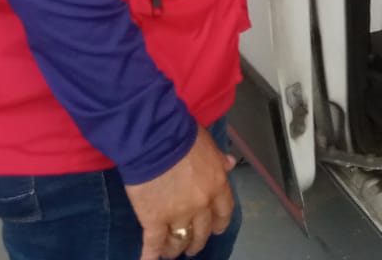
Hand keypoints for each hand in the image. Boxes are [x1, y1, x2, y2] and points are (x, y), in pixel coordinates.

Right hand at [127, 127, 237, 258]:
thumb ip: (219, 158)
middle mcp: (202, 206)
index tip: (215, 229)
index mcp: (217, 185)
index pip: (224, 212)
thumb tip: (230, 163)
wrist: (156, 138)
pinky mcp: (155, 220)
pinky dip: (150, 256)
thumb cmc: (183, 135)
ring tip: (171, 252)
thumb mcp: (208, 143)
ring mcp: (179, 215)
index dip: (219, 223)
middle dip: (197, 241)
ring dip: (176, 249)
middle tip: (192, 246)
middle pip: (202, 232)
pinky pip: (154, 243)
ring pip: (180, 241)